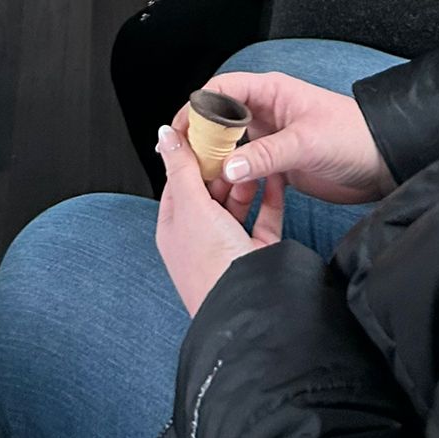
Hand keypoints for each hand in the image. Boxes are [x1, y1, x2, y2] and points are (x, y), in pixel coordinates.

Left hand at [154, 122, 284, 315]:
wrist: (247, 308)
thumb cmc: (210, 264)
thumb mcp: (191, 207)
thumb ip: (181, 167)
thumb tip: (164, 135)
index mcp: (175, 227)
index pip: (179, 180)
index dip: (191, 154)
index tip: (205, 129)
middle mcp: (201, 236)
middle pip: (210, 190)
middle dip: (222, 166)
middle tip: (234, 140)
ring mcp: (231, 244)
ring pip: (238, 201)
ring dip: (245, 179)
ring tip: (253, 156)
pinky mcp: (258, 250)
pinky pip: (265, 215)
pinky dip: (270, 195)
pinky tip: (274, 174)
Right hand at [170, 72, 393, 214]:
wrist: (383, 164)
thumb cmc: (353, 137)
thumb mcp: (306, 143)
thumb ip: (265, 155)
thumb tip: (227, 168)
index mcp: (270, 92)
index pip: (221, 91)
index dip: (196, 108)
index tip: (179, 131)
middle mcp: (266, 111)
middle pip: (219, 119)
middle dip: (199, 139)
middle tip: (182, 162)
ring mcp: (271, 137)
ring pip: (230, 146)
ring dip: (215, 163)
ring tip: (200, 182)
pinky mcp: (278, 162)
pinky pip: (245, 168)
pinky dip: (233, 179)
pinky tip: (226, 193)